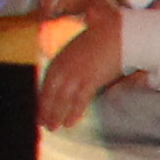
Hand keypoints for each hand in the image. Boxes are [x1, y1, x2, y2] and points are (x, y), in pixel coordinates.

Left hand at [31, 0, 127, 130]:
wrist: (119, 32)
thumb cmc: (104, 37)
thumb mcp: (82, 48)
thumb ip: (75, 61)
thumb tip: (72, 74)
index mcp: (61, 58)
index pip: (47, 81)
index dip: (43, 97)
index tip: (41, 108)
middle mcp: (65, 66)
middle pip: (51, 92)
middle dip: (46, 109)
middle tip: (44, 124)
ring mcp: (77, 73)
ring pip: (62, 98)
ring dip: (56, 114)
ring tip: (53, 128)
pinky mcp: (90, 79)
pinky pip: (79, 100)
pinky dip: (74, 112)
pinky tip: (69, 123)